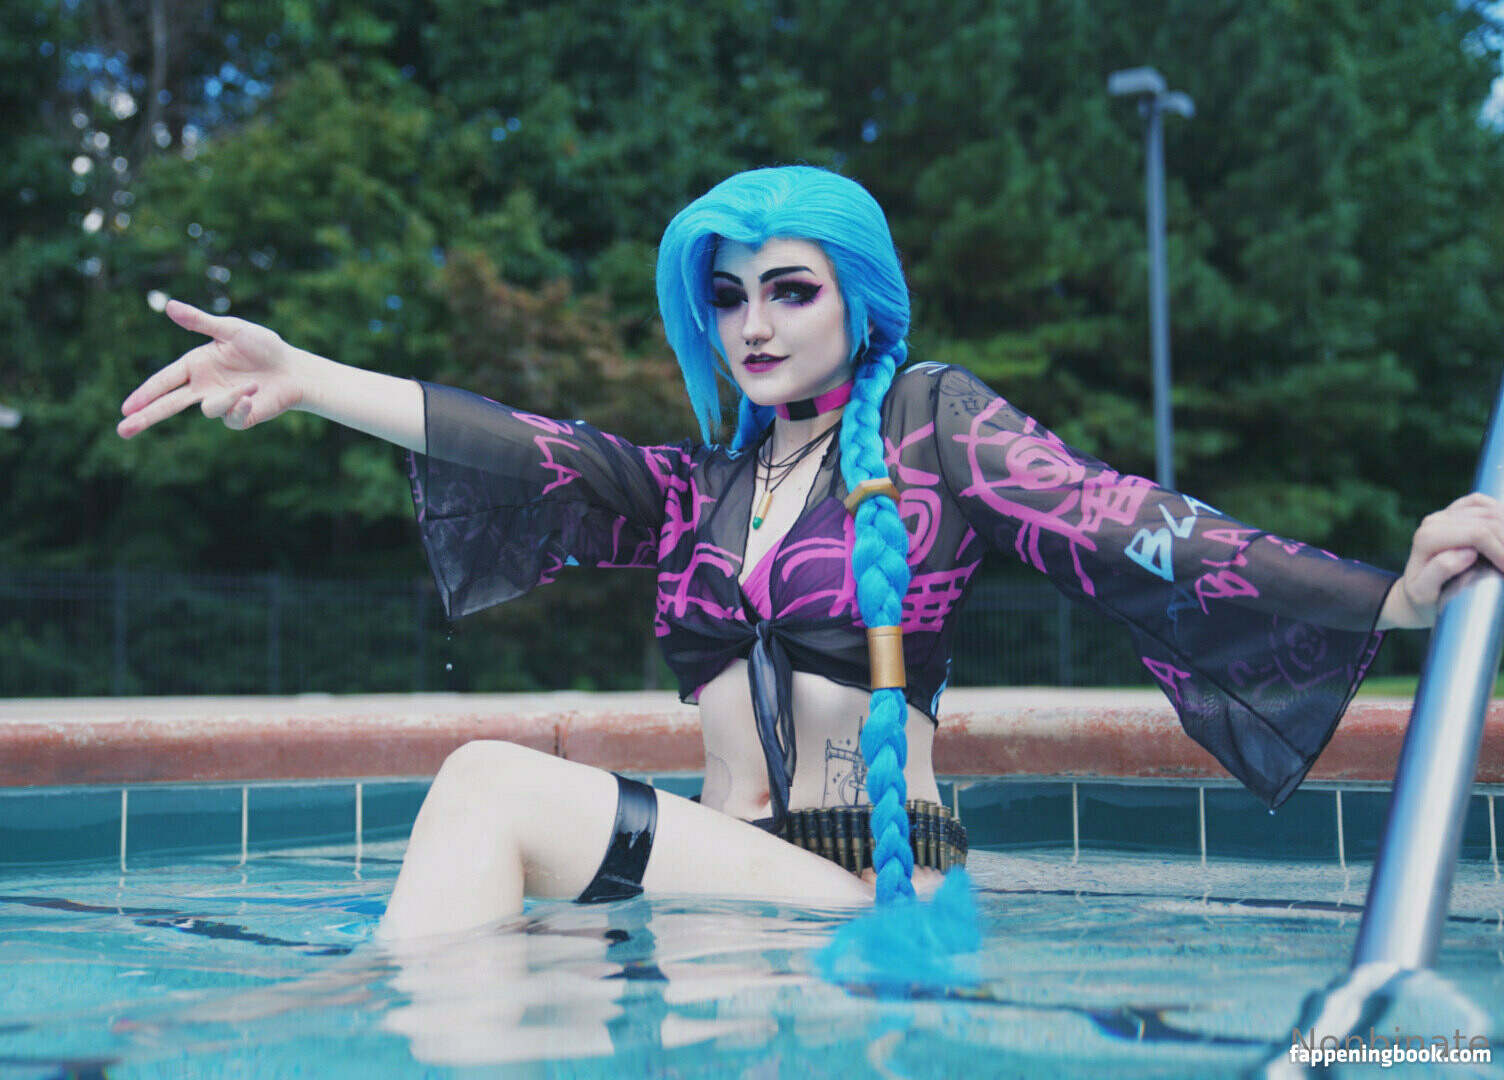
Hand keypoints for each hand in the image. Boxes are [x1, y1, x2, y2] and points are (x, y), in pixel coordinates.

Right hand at [117, 300, 306, 437]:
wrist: (294, 368)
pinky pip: (230, 418)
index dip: (145, 394)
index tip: (126, 407)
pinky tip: (253, 395)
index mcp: (196, 365)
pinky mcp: (239, 416)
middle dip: (146, 418)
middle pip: (168, 405)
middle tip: (123, 431)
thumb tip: (168, 305)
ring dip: (227, 398)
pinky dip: (239, 406)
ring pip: (208, 409)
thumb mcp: (231, 329)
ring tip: (252, 384)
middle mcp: (204, 386)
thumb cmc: (264, 346)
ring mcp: (221, 403)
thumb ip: (200, 322)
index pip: (164, 381)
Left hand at [1382, 493, 1503, 627]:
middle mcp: (1434, 521)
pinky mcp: (1453, 512)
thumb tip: (1468, 552)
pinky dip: (1499, 512)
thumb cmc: (1422, 598)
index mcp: (1427, 537)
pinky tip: (1503, 533)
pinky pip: (1481, 501)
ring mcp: (1444, 514)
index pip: (1479, 534)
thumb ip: (1440, 571)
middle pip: (1489, 521)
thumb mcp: (1424, 593)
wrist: (1416, 593)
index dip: (1502, 551)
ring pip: (1490, 510)